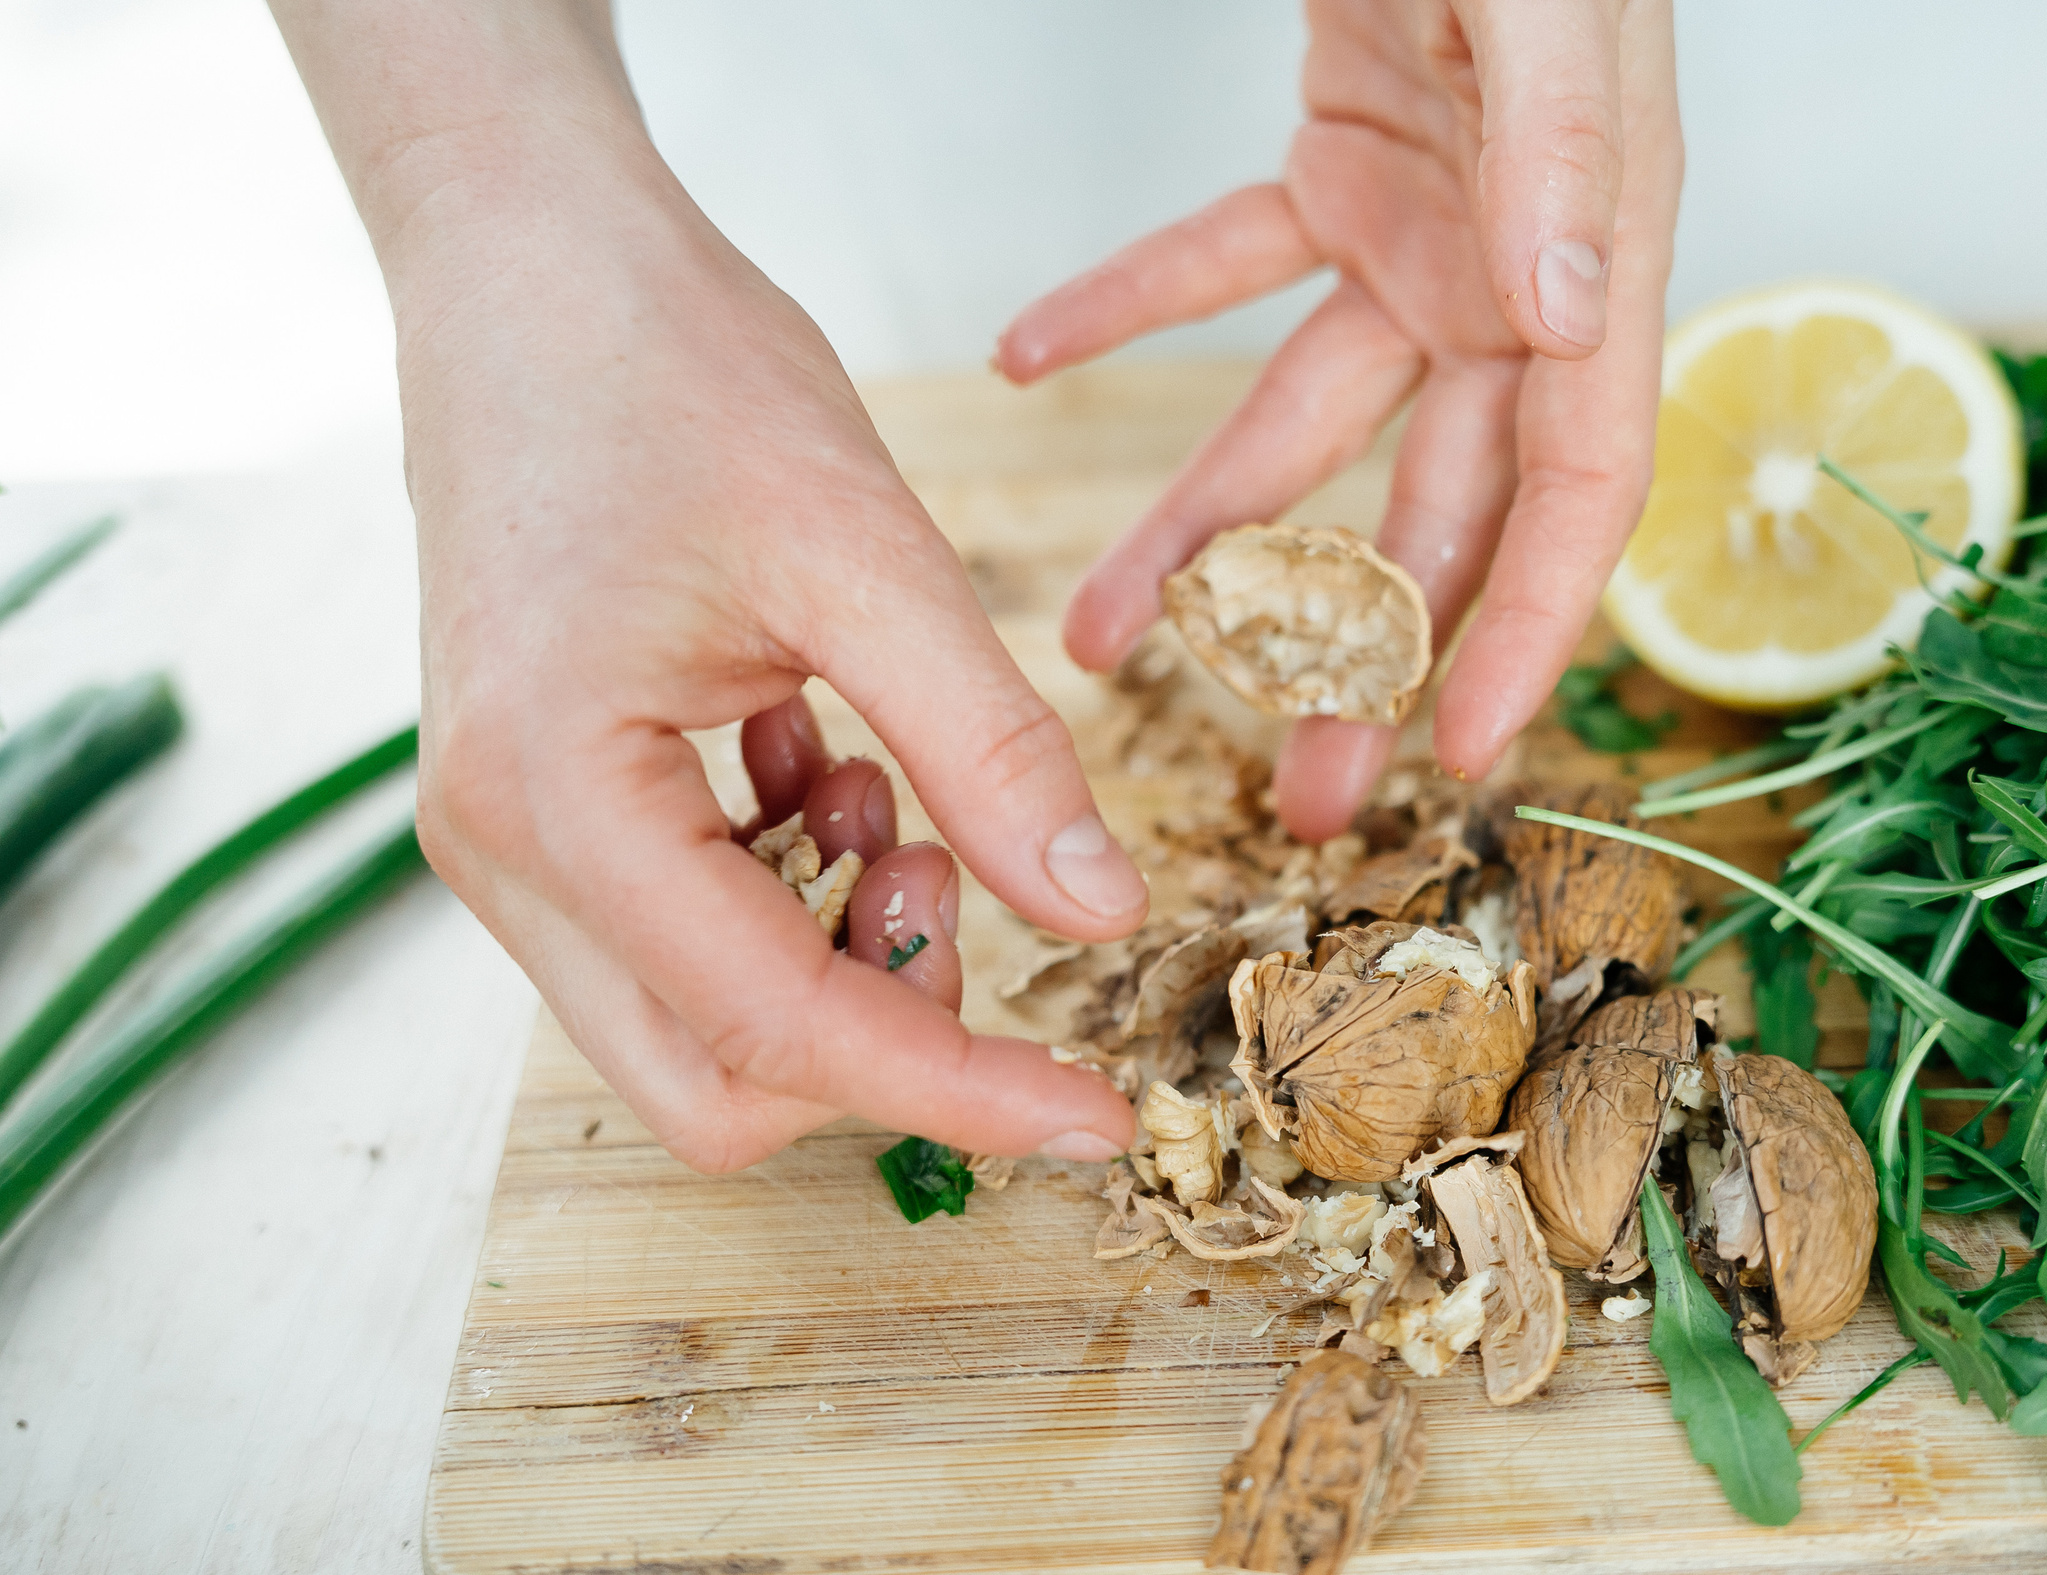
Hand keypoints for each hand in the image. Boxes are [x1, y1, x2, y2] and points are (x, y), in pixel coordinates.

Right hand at [275, 2, 1143, 1171]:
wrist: (531, 260)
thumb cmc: (671, 371)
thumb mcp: (867, 552)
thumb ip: (989, 746)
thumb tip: (1102, 911)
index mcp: (558, 796)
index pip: (778, 1028)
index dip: (955, 1087)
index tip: (1095, 1111)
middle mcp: (501, 850)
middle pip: (717, 1082)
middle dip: (884, 1036)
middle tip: (975, 890)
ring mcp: (507, 835)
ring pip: (701, 1021)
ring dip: (838, 951)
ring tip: (893, 782)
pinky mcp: (542, 805)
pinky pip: (683, 931)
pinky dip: (794, 890)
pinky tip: (838, 759)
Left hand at [1000, 0, 1682, 840]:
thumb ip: (1573, 143)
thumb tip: (1570, 309)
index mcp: (1602, 251)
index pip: (1581, 483)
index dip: (1530, 628)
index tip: (1457, 758)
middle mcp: (1523, 271)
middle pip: (1444, 500)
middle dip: (1366, 648)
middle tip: (1296, 790)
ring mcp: (1431, 228)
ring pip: (1312, 417)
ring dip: (1214, 524)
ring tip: (1107, 630)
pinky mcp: (1344, 166)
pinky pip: (1227, 265)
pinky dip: (1133, 308)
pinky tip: (1030, 352)